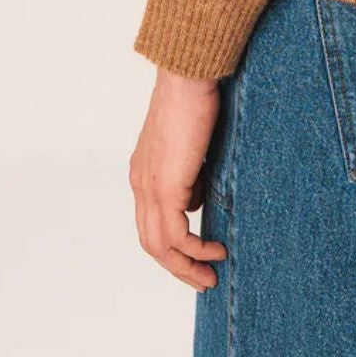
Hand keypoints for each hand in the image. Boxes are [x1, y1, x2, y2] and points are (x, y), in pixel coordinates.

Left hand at [129, 67, 228, 290]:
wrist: (186, 77)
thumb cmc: (194, 97)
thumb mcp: (192, 146)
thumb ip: (191, 174)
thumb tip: (196, 200)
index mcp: (144, 173)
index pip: (151, 222)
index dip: (172, 245)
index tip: (197, 256)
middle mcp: (140, 184)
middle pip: (151, 242)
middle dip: (177, 267)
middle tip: (204, 279)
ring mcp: (149, 187)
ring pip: (159, 245)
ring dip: (185, 267)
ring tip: (211, 276)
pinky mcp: (165, 187)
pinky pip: (175, 235)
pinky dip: (194, 251)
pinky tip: (215, 251)